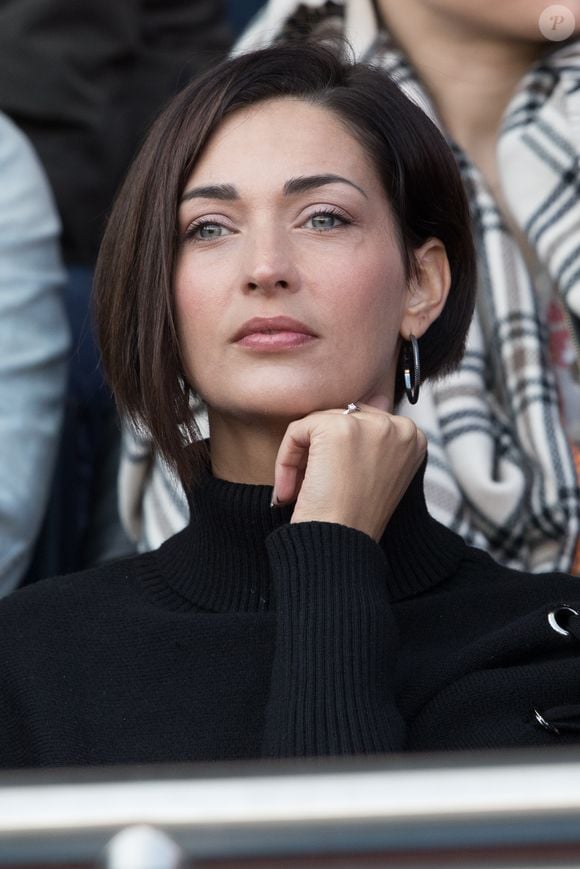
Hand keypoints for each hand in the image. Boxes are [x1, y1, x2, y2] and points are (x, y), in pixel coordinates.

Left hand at [273, 403, 426, 541]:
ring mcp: (371, 424)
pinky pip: (298, 430)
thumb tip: (349, 410)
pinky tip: (289, 491)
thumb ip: (370, 442)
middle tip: (309, 490)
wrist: (340, 546)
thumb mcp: (378, 476)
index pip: (364, 423)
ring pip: (318, 424)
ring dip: (301, 459)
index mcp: (415, 437)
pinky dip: (286, 460)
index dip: (340, 454)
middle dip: (319, 454)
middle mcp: (399, 426)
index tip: (333, 486)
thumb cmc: (355, 520)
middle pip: (341, 418)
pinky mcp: (338, 427)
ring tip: (297, 492)